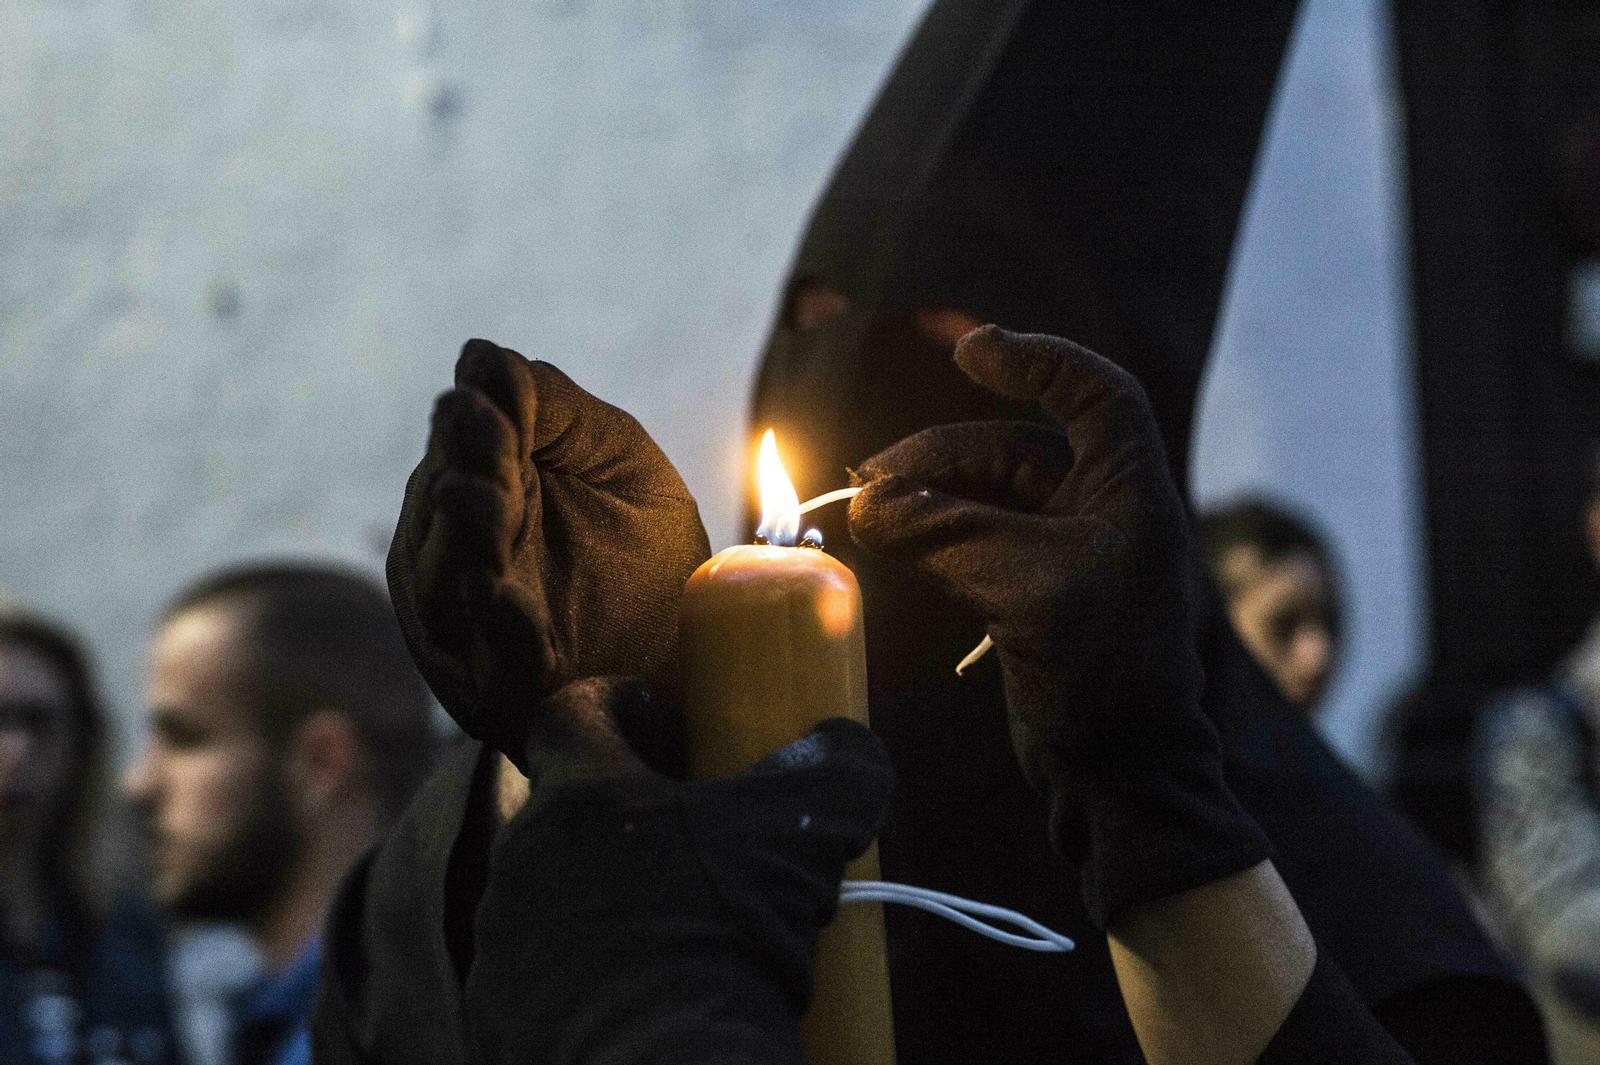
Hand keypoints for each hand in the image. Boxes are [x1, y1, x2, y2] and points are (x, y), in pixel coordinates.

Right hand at [388, 339, 710, 765]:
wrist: (709, 652)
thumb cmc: (650, 550)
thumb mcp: (618, 459)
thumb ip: (556, 407)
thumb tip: (479, 357)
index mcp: (482, 495)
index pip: (462, 451)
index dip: (477, 425)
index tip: (492, 397)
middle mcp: (461, 562)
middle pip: (447, 514)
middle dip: (468, 470)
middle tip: (484, 431)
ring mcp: (475, 635)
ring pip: (450, 587)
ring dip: (468, 541)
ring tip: (483, 499)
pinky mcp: (507, 699)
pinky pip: (491, 668)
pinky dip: (496, 633)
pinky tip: (499, 595)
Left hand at [464, 677, 893, 1063]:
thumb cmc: (725, 937)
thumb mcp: (802, 836)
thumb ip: (835, 770)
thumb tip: (852, 747)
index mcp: (577, 795)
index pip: (570, 712)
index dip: (620, 707)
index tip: (668, 726)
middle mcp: (522, 860)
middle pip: (570, 811)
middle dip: (634, 819)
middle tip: (705, 843)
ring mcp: (506, 944)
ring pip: (559, 894)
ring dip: (614, 899)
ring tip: (688, 930)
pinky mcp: (505, 1017)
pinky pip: (549, 975)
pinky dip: (594, 975)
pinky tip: (657, 992)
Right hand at [848, 324, 1266, 926]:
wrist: (1120, 770)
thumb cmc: (1102, 674)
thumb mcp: (1024, 589)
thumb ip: (946, 535)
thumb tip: (870, 505)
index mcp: (1129, 489)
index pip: (1093, 392)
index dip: (1035, 359)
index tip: (968, 351)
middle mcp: (1103, 507)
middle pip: (1012, 446)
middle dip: (939, 458)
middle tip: (871, 484)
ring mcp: (1068, 549)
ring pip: (985, 494)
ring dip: (927, 497)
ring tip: (868, 513)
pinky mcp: (1034, 588)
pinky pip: (976, 536)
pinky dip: (934, 532)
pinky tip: (893, 538)